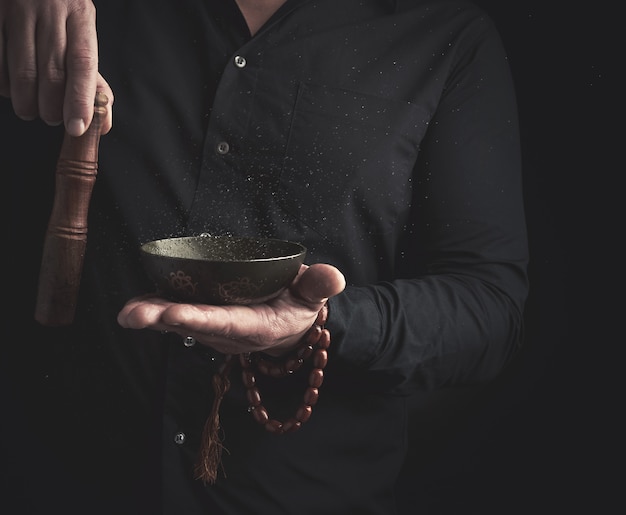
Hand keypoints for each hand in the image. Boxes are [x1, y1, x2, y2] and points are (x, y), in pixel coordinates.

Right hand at [0, 0, 112, 135]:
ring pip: (22, 71)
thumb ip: (92, 79)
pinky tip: (12, 87)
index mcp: (79, 15)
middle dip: (52, 107)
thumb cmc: (58, 16)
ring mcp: (17, 11)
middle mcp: (50, 10)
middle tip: (52, 118)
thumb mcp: (81, 36)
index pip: (83, 64)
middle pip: (52, 72)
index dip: (80, 100)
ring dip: (27, 102)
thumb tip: (103, 122)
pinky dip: (5, 85)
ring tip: (31, 109)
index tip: (77, 127)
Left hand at [118, 264, 345, 355]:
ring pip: (180, 324)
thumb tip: (334, 277)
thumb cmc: (298, 305)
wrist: (288, 325)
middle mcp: (230, 333)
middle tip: (133, 314)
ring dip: (152, 317)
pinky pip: (178, 317)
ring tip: (127, 311)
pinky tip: (136, 303)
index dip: (198, 319)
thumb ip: (320, 286)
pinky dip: (156, 311)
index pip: (225, 322)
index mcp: (256, 325)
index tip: (172, 313)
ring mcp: (214, 330)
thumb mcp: (314, 296)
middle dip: (162, 320)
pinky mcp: (205, 321)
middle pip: (193, 326)